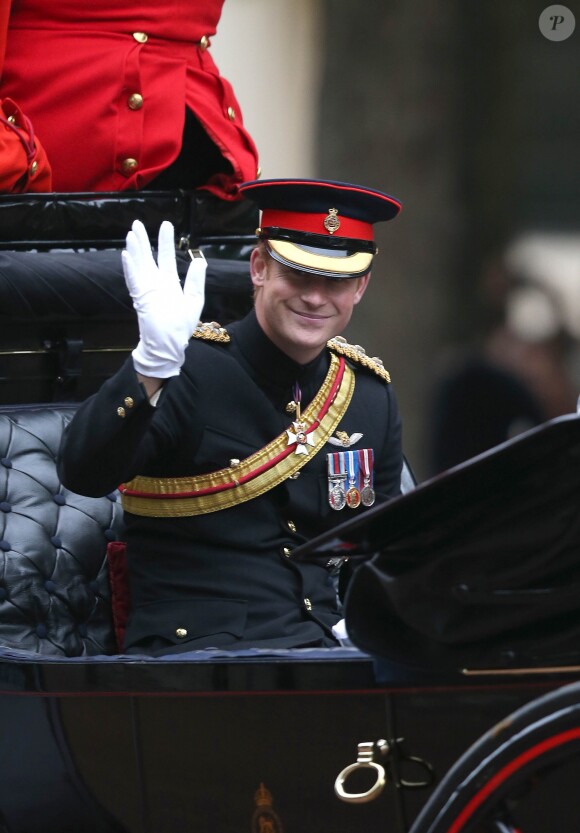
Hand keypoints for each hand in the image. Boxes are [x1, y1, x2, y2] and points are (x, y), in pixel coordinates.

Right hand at [122, 220, 205, 377]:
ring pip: (139, 264)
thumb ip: (196, 280)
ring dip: (134, 249)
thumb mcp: (194, 300)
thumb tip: (200, 261)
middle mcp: (156, 282)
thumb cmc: (181, 325)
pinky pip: (133, 279)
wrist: (169, 344)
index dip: (166, 241)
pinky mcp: (141, 297)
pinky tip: (126, 254)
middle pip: (148, 257)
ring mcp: (146, 289)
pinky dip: (130, 268)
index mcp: (169, 282)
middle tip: (137, 223)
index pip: (166, 257)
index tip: (165, 224)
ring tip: (131, 233)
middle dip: (143, 240)